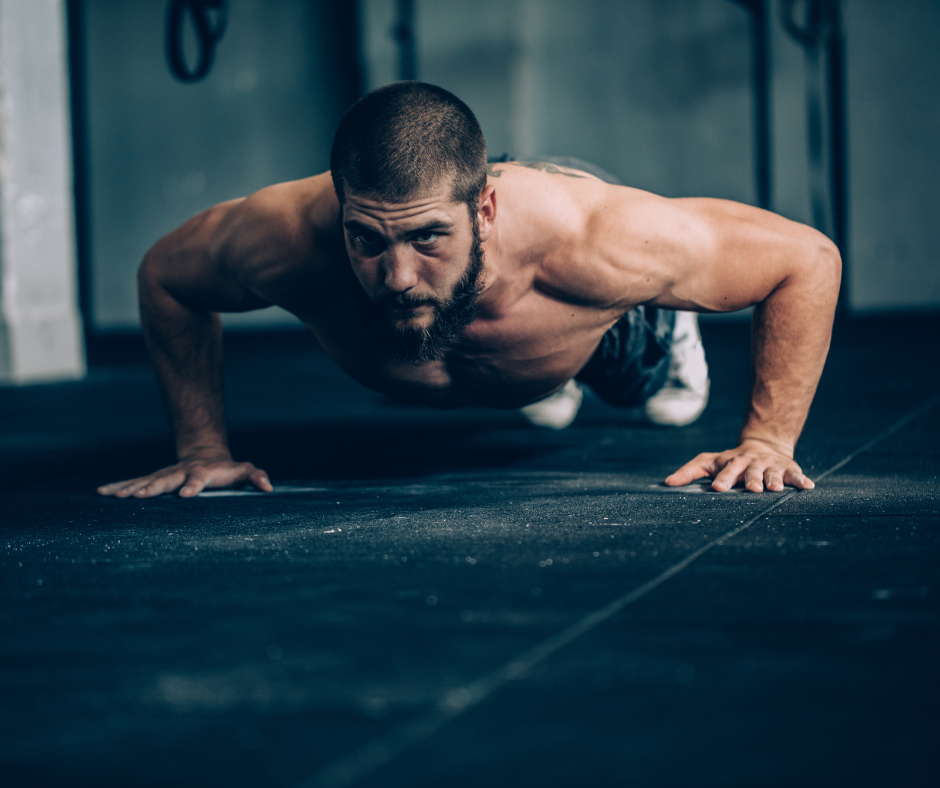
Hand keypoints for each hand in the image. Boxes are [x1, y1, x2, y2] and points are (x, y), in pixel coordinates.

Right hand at [97, 449, 272, 498]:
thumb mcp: (244, 470)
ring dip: (130, 489)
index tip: (185, 495)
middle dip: (153, 488)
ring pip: (145, 481)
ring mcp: (164, 475)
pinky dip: (118, 487)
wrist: (205, 455)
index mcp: (202, 473)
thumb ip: (255, 476)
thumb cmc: (227, 469)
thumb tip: (269, 487)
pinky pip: (134, 483)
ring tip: (113, 497)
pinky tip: (102, 493)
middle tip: (140, 497)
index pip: (197, 480)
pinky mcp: (153, 480)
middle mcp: (179, 473)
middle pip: (165, 480)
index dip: (192, 486)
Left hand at [664, 439, 814, 492]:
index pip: (725, 471)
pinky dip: (801, 480)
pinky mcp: (788, 469)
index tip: (717, 488)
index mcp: (732, 463)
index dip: (722, 479)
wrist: (763, 446)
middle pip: (750, 472)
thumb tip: (666, 483)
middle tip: (750, 489)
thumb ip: (689, 472)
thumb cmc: (730, 461)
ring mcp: (770, 466)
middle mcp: (751, 464)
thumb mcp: (709, 462)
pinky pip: (795, 475)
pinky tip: (808, 487)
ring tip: (776, 489)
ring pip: (772, 474)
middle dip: (750, 480)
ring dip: (774, 481)